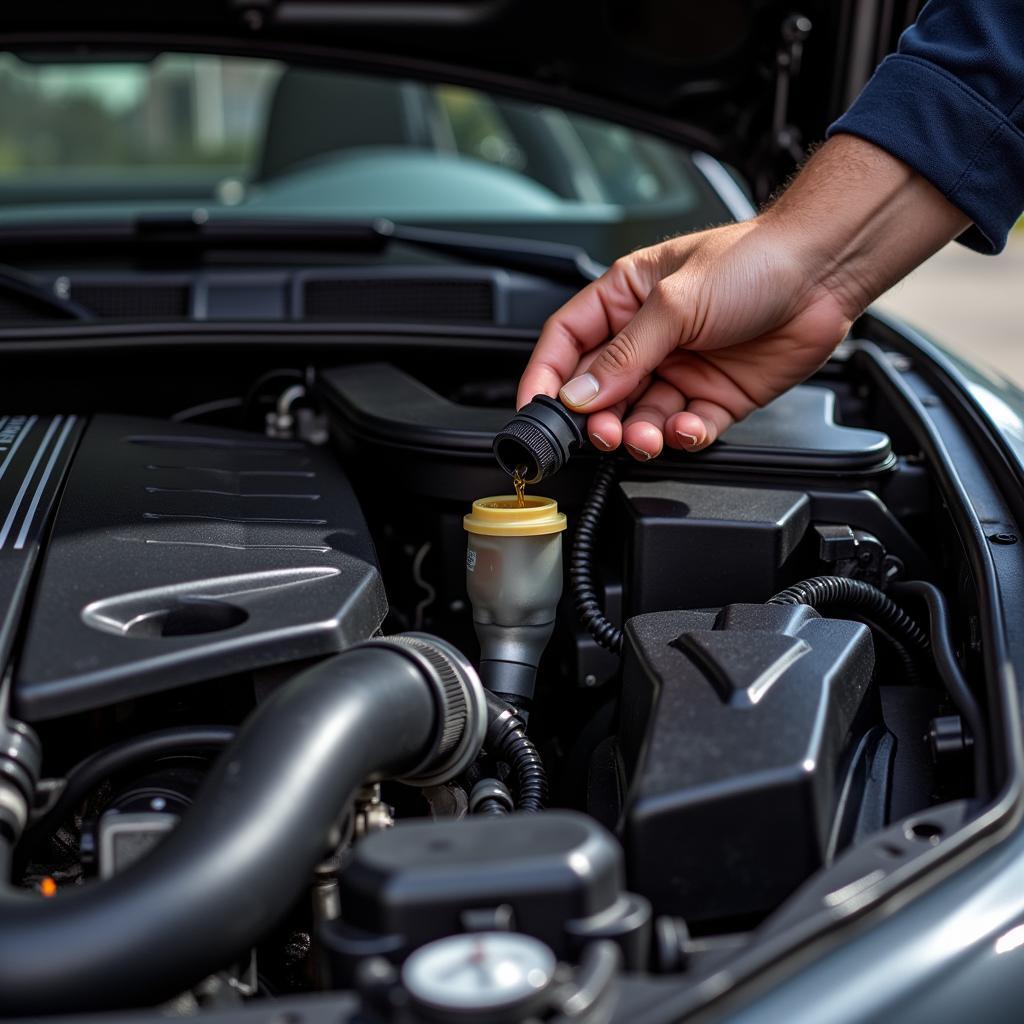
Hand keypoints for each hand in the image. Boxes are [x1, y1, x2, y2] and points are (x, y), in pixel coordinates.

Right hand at [517, 221, 849, 458]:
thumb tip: (579, 395)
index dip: (546, 375)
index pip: (567, 341)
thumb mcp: (674, 302)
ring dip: (638, 433)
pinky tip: (688, 427)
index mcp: (626, 300)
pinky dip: (683, 436)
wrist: (825, 270)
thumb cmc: (754, 260)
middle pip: (601, 390)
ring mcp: (682, 369)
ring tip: (645, 436)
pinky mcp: (715, 398)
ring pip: (641, 417)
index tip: (536, 407)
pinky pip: (687, 430)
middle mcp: (649, 339)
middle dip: (596, 417)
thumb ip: (624, 355)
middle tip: (601, 432)